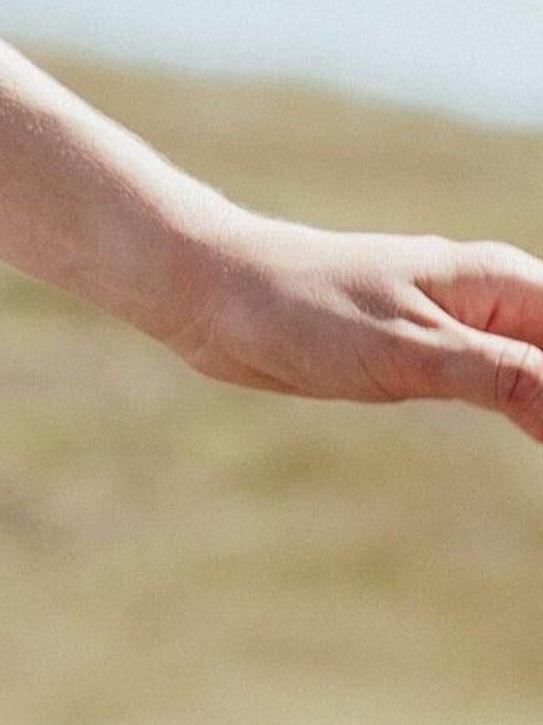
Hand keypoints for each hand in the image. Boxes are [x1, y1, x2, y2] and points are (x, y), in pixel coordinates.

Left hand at [157, 209, 542, 441]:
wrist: (214, 294)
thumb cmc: (306, 309)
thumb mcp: (415, 352)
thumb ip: (510, 376)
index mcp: (510, 284)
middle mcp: (500, 303)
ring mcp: (468, 331)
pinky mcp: (433, 358)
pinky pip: (508, 391)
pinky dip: (534, 417)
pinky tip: (542, 439)